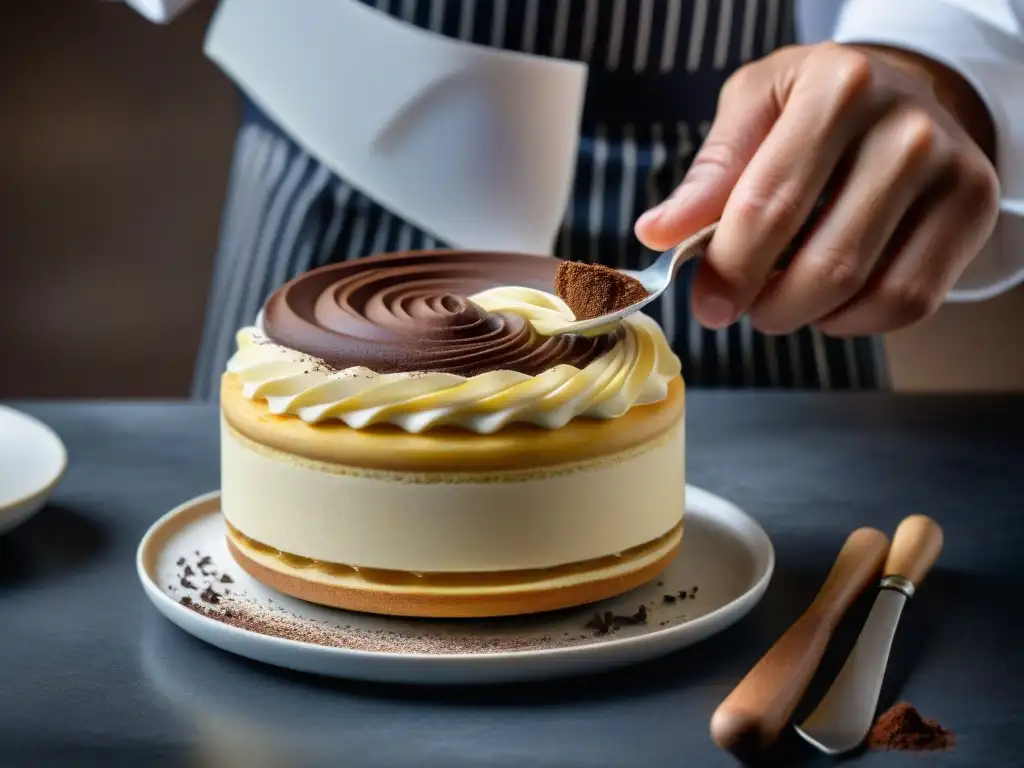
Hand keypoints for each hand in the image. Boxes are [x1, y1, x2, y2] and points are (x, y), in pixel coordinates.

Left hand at [634, 42, 999, 335]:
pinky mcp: (972, 210)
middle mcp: (906, 128)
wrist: (902, 94)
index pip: (768, 207)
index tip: (706, 304)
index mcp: (837, 89)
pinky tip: (831, 299)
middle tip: (742, 307)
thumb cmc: (812, 105)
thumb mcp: (752, 110)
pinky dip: (855, 320)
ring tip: (782, 296)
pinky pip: (909, 302)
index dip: (729, 271)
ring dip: (807, 315)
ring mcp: (950, 171)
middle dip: (767, 306)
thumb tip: (657, 234)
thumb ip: (708, 174)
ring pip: (866, 291)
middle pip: (824, 264)